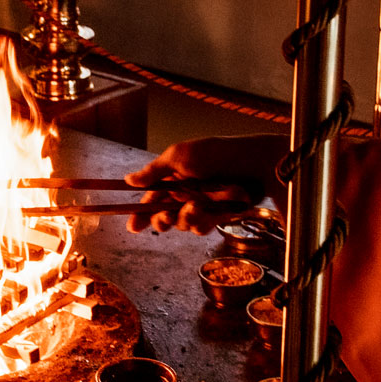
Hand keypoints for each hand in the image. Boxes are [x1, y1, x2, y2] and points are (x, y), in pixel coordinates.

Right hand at [125, 135, 287, 234]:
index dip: (139, 214)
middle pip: (162, 218)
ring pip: (181, 225)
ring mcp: (200, 206)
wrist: (252, 163)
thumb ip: (153, 171)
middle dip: (160, 220)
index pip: (150, 200)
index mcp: (172, 179)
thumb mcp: (178, 156)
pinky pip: (201, 228)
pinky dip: (202, 221)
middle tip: (165, 216)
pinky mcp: (216, 217)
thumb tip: (128, 180)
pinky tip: (209, 210)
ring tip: (195, 206)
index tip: (132, 226)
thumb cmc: (215, 153)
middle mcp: (184, 194)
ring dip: (184, 218)